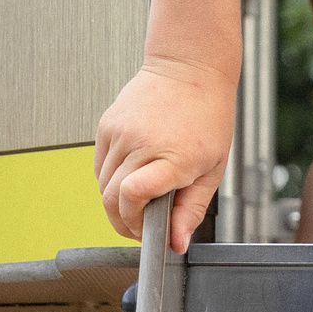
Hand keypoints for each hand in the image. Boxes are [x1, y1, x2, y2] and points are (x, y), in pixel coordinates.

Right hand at [93, 57, 234, 252]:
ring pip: (103, 186)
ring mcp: (120, 132)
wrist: (190, 67)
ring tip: (141, 198)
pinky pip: (100, 166)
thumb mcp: (212, 168)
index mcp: (173, 156)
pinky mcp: (107, 125)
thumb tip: (176, 244)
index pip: (133, 197)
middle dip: (124, 223)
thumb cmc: (208, 115)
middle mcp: (141, 143)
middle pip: (112, 201)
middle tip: (142, 226)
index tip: (148, 232)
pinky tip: (132, 172)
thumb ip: (191, 210)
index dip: (135, 224)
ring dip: (117, 202)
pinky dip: (111, 179)